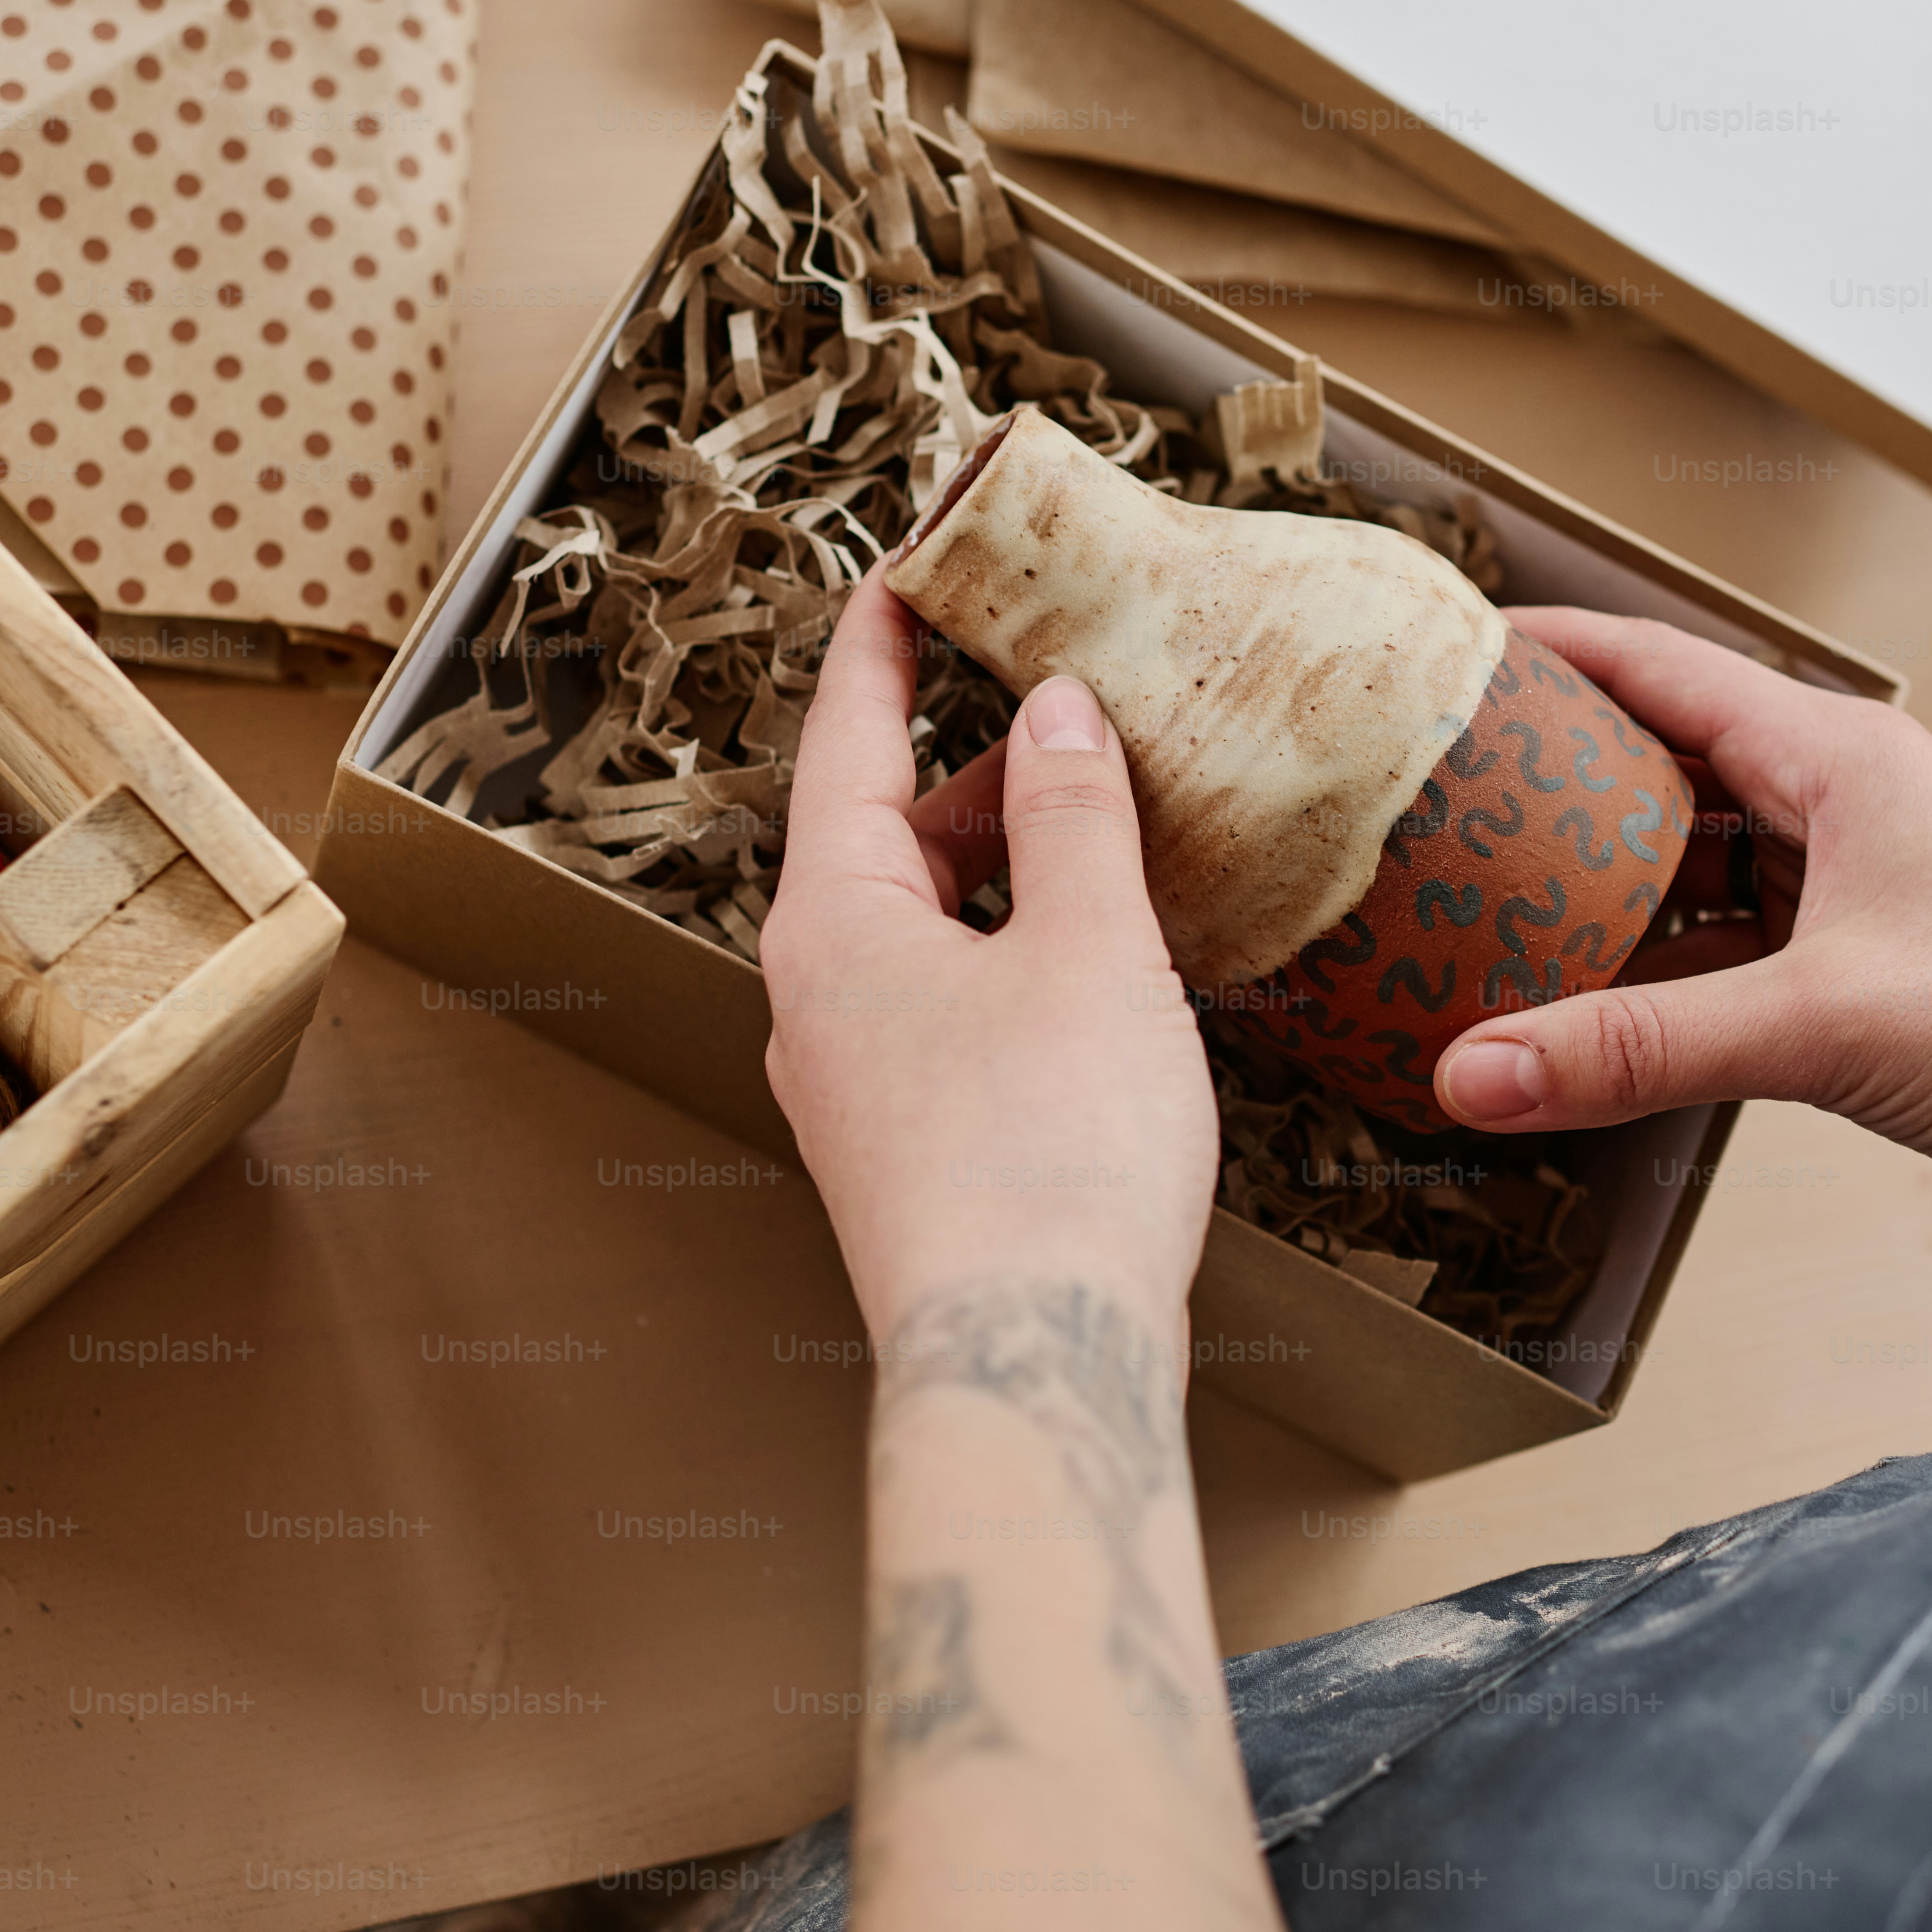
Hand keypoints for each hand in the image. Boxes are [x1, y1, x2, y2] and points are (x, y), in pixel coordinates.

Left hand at [759, 586, 1218, 1335]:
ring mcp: (857, 1082)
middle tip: (1072, 711)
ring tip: (1112, 833)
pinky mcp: (908, 1146)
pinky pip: (952, 1006)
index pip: (848, 744)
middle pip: (890, 840)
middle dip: (983, 775)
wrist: (1029, 1360)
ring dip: (1012, 873)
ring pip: (929, 929)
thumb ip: (1074, 819)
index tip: (906, 571)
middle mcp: (819, 999)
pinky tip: (1101, 964)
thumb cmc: (1051, 1156)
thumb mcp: (1090, 951)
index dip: (883, 652)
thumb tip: (1055, 717)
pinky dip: (1019, 955)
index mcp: (831, 924)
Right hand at [1431, 608, 1931, 1217]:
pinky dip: (1659, 965)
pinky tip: (1588, 1005)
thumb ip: (1639, 1049)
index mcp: (1834, 760)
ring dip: (1602, 882)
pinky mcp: (1870, 965)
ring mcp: (1859, 883)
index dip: (1546, 654)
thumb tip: (1475, 1073)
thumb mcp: (1823, 1028)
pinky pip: (1732, 942)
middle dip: (1549, 776)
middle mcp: (1842, 802)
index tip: (1442, 655)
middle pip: (1662, 761)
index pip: (1656, 668)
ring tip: (1483, 899)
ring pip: (1695, 860)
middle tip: (1432, 795)